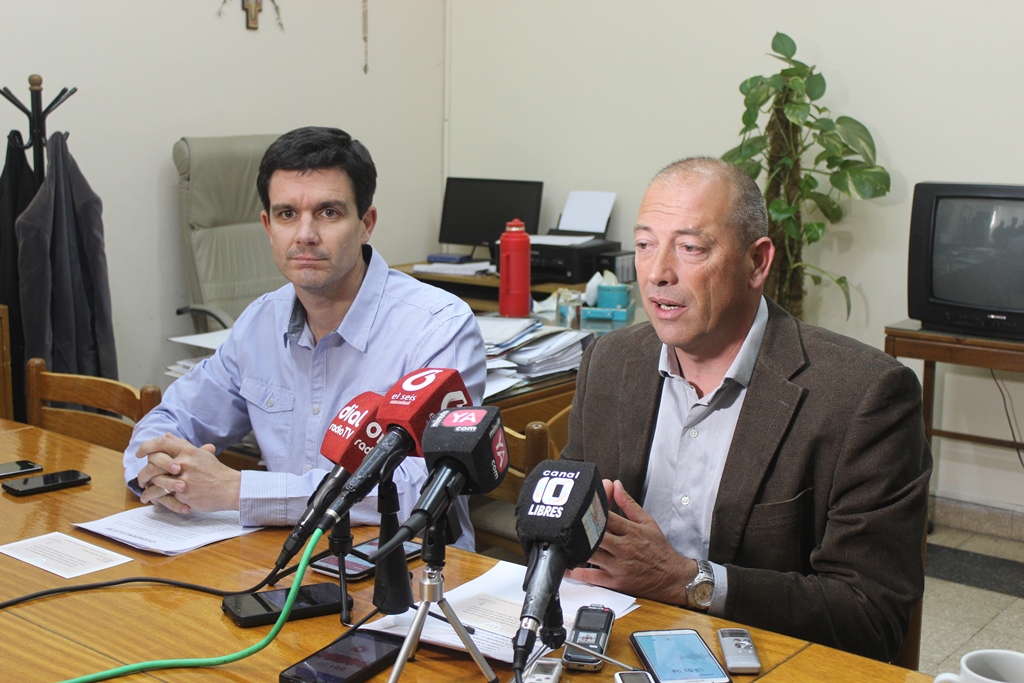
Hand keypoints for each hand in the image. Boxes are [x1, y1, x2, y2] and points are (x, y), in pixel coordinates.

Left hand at [136, 433, 240, 513]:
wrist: (230, 488)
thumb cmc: (215, 472)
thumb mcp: (200, 454)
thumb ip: (181, 445)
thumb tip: (166, 435)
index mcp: (188, 451)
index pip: (161, 443)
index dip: (146, 447)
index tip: (140, 453)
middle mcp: (184, 463)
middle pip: (154, 463)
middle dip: (143, 473)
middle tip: (141, 479)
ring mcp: (183, 478)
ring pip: (155, 481)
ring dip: (146, 488)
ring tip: (144, 493)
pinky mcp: (184, 493)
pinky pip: (163, 495)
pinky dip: (154, 498)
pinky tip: (150, 500)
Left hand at [567, 479, 695, 605]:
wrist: (672, 578)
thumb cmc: (659, 549)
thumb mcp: (648, 522)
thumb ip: (629, 504)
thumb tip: (616, 485)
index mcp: (632, 531)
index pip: (607, 517)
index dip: (591, 510)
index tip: (579, 504)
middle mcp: (624, 548)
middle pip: (596, 534)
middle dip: (581, 527)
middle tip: (565, 521)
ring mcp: (618, 566)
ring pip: (590, 554)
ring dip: (575, 547)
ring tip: (562, 539)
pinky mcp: (614, 582)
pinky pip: (591, 577)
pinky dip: (575, 572)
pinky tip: (565, 565)